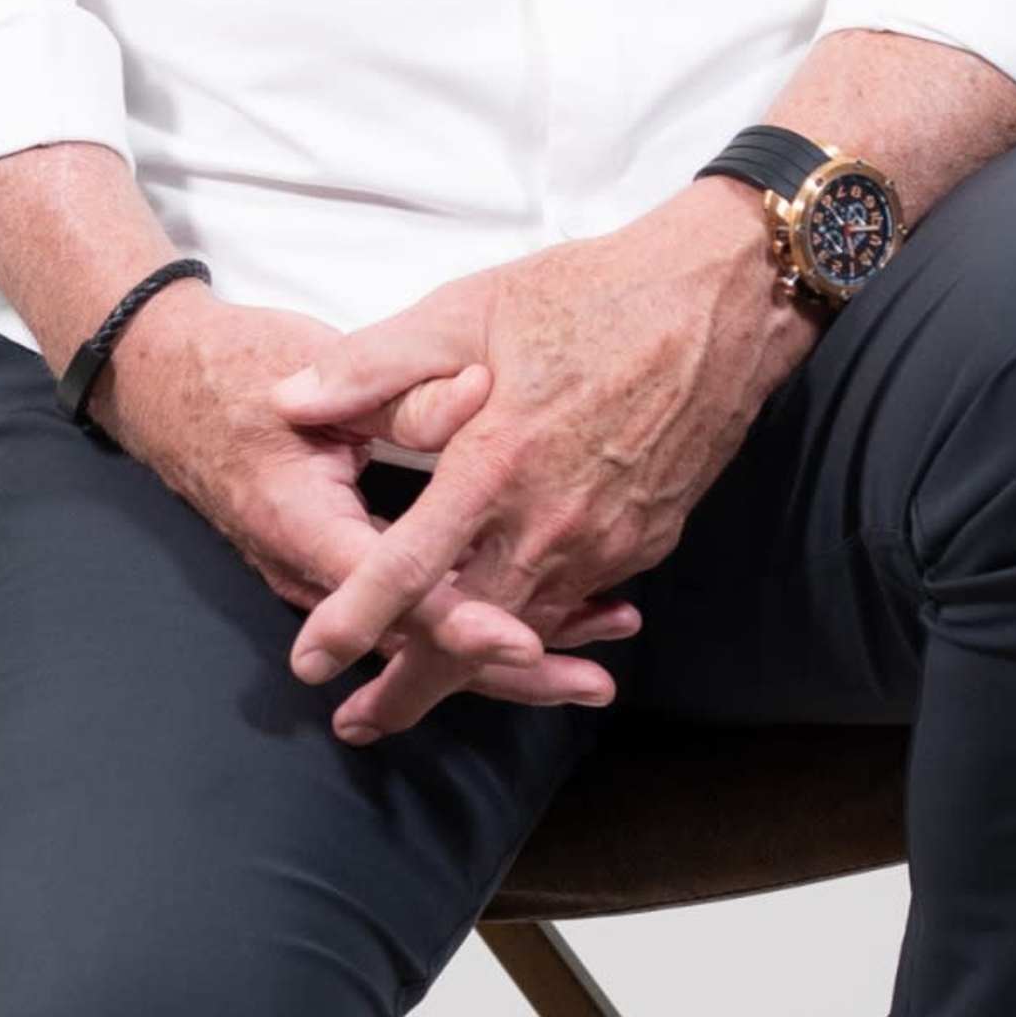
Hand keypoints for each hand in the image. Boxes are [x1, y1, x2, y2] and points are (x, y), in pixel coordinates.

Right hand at [100, 285, 639, 730]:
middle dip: (507, 669)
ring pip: (421, 637)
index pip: (392, 594)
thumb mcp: (317, 370)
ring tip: (595, 659)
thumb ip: (400, 392)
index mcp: (303, 525)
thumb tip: (482, 395)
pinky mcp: (343, 569)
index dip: (459, 623)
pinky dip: (477, 619)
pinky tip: (549, 618)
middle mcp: (312, 571)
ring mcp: (325, 579)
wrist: (165, 384)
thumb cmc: (236, 369)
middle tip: (591, 681)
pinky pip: (413, 611)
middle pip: (417, 644)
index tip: (525, 642)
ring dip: (506, 650)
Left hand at [273, 190, 803, 745]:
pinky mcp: (647, 539)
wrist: (725, 300)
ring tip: (420, 690)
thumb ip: (373, 365)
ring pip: (528, 626)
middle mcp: (554, 522)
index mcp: (498, 465)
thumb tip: (290, 401)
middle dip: (411, 688)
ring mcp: (609, 539)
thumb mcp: (469, 310)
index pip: (408, 568)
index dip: (353, 623)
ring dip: (475, 665)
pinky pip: (578, 600)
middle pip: (471, 635)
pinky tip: (509, 634)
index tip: (310, 665)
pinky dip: (536, 624)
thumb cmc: (593, 294)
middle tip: (358, 722)